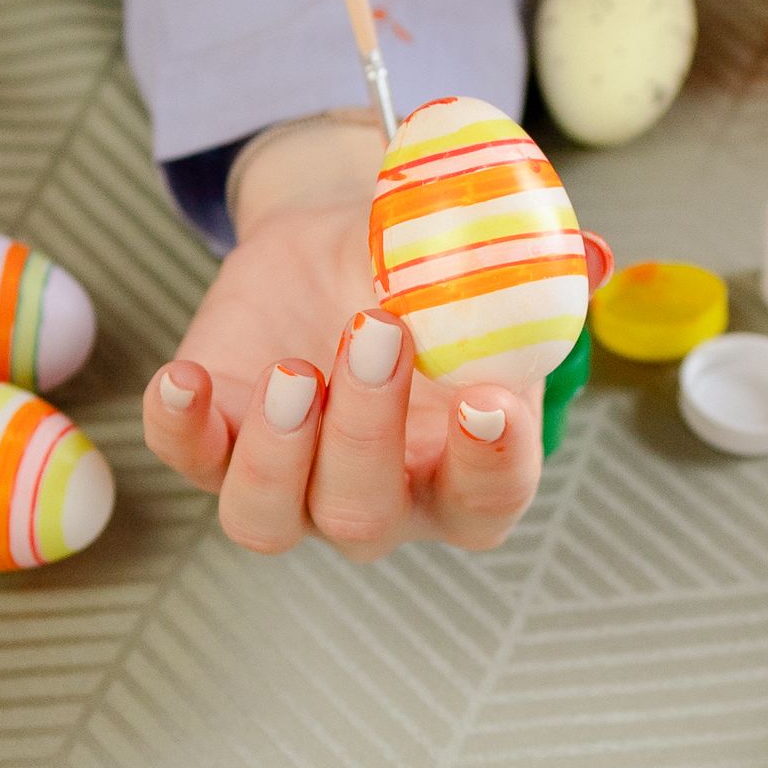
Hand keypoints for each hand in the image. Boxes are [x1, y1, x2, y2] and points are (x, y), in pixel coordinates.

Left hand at [139, 114, 541, 558]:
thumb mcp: (484, 264)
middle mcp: (376, 498)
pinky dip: (181, 427)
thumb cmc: (430, 275)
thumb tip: (586, 258)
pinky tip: (189, 377)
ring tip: (296, 369)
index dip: (490, 466)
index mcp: (462, 472)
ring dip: (279, 455)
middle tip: (380, 331)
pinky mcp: (215, 443)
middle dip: (369, 429)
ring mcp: (288, 481)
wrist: (342, 245)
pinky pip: (185, 460)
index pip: (486, 502)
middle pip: (365, 514)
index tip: (488, 403)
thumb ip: (530, 271)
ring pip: (267, 521)